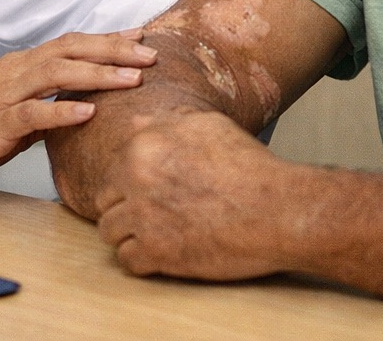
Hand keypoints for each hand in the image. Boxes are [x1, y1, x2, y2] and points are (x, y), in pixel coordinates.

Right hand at [0, 30, 156, 193]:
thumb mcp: (14, 113)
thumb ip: (45, 103)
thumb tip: (84, 105)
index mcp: (19, 66)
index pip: (69, 44)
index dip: (106, 39)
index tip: (141, 37)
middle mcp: (13, 72)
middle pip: (69, 50)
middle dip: (112, 51)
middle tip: (150, 55)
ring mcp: (2, 96)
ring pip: (55, 75)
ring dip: (97, 75)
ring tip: (132, 79)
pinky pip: (32, 114)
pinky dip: (62, 111)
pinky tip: (88, 112)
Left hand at [95, 110, 289, 279]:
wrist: (278, 210)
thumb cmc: (249, 168)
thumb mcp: (208, 127)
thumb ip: (165, 123)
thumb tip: (137, 122)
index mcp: (144, 145)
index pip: (113, 167)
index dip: (131, 181)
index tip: (152, 191)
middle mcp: (135, 177)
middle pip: (104, 199)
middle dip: (125, 207)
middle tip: (157, 214)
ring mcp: (142, 217)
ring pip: (110, 231)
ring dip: (132, 235)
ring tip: (163, 233)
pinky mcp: (155, 252)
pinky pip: (128, 261)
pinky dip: (146, 261)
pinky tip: (169, 252)